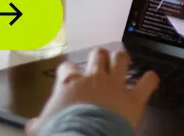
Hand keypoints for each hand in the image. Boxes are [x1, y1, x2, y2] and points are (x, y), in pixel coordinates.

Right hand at [29, 48, 157, 134]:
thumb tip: (33, 125)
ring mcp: (116, 85)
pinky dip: (150, 80)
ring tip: (122, 64)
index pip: (67, 67)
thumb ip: (40, 123)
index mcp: (70, 84)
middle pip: (98, 55)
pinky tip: (149, 80)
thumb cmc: (62, 133)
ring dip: (122, 60)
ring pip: (122, 58)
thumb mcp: (43, 128)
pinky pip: (148, 81)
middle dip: (99, 58)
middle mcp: (94, 78)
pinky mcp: (134, 98)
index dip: (69, 70)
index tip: (70, 75)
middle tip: (100, 65)